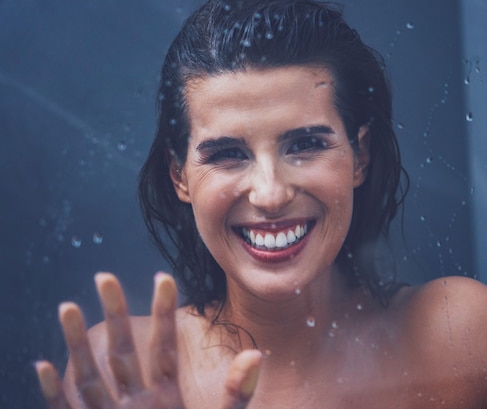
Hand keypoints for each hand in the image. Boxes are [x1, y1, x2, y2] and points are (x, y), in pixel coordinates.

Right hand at [36, 273, 262, 408]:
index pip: (164, 346)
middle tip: (105, 276)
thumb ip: (238, 392)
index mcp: (167, 394)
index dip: (164, 312)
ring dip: (79, 344)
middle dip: (115, 314)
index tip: (164, 278)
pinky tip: (43, 366)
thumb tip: (256, 353)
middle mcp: (137, 401)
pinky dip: (54, 393)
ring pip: (93, 375)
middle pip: (124, 350)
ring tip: (69, 306)